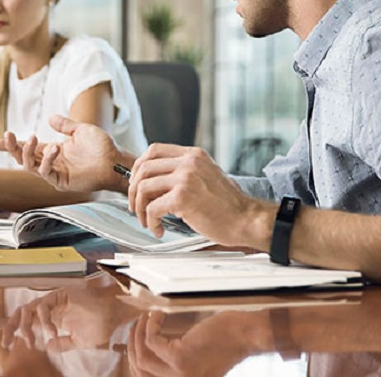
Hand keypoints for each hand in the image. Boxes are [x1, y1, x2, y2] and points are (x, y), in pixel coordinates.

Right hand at [0, 114, 126, 192]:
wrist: (115, 160)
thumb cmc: (102, 146)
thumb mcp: (81, 129)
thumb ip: (65, 125)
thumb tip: (49, 118)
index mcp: (53, 151)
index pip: (28, 147)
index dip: (12, 144)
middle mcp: (51, 162)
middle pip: (23, 157)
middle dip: (13, 147)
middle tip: (8, 135)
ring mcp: (56, 173)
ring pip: (30, 166)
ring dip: (27, 152)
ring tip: (33, 138)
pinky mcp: (62, 182)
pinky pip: (46, 173)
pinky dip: (45, 161)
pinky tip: (52, 149)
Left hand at [0, 277, 136, 351]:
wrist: (115, 316)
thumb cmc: (102, 326)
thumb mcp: (79, 341)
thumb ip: (62, 344)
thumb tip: (46, 347)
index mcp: (53, 319)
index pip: (27, 320)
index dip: (10, 323)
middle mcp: (51, 309)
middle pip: (22, 313)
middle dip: (9, 325)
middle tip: (4, 341)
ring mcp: (54, 301)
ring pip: (28, 309)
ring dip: (24, 326)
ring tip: (27, 342)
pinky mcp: (60, 295)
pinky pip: (43, 306)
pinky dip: (43, 321)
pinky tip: (50, 333)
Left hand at [128, 144, 254, 243]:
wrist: (247, 220)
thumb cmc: (228, 205)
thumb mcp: (206, 176)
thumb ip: (184, 172)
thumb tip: (155, 181)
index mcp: (193, 155)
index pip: (153, 150)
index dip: (138, 167)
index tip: (136, 184)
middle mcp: (189, 162)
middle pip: (143, 167)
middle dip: (133, 189)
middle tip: (136, 206)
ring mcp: (185, 178)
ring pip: (143, 187)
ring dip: (139, 208)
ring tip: (146, 221)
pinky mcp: (183, 197)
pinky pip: (152, 208)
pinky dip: (150, 221)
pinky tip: (158, 229)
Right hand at [128, 310, 258, 376]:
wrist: (244, 335)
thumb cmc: (224, 341)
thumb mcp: (197, 355)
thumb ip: (176, 357)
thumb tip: (148, 345)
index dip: (135, 358)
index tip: (135, 340)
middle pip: (140, 371)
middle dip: (132, 346)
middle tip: (135, 326)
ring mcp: (180, 374)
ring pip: (142, 358)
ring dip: (137, 334)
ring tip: (144, 318)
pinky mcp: (181, 358)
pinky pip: (152, 341)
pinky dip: (150, 325)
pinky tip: (157, 314)